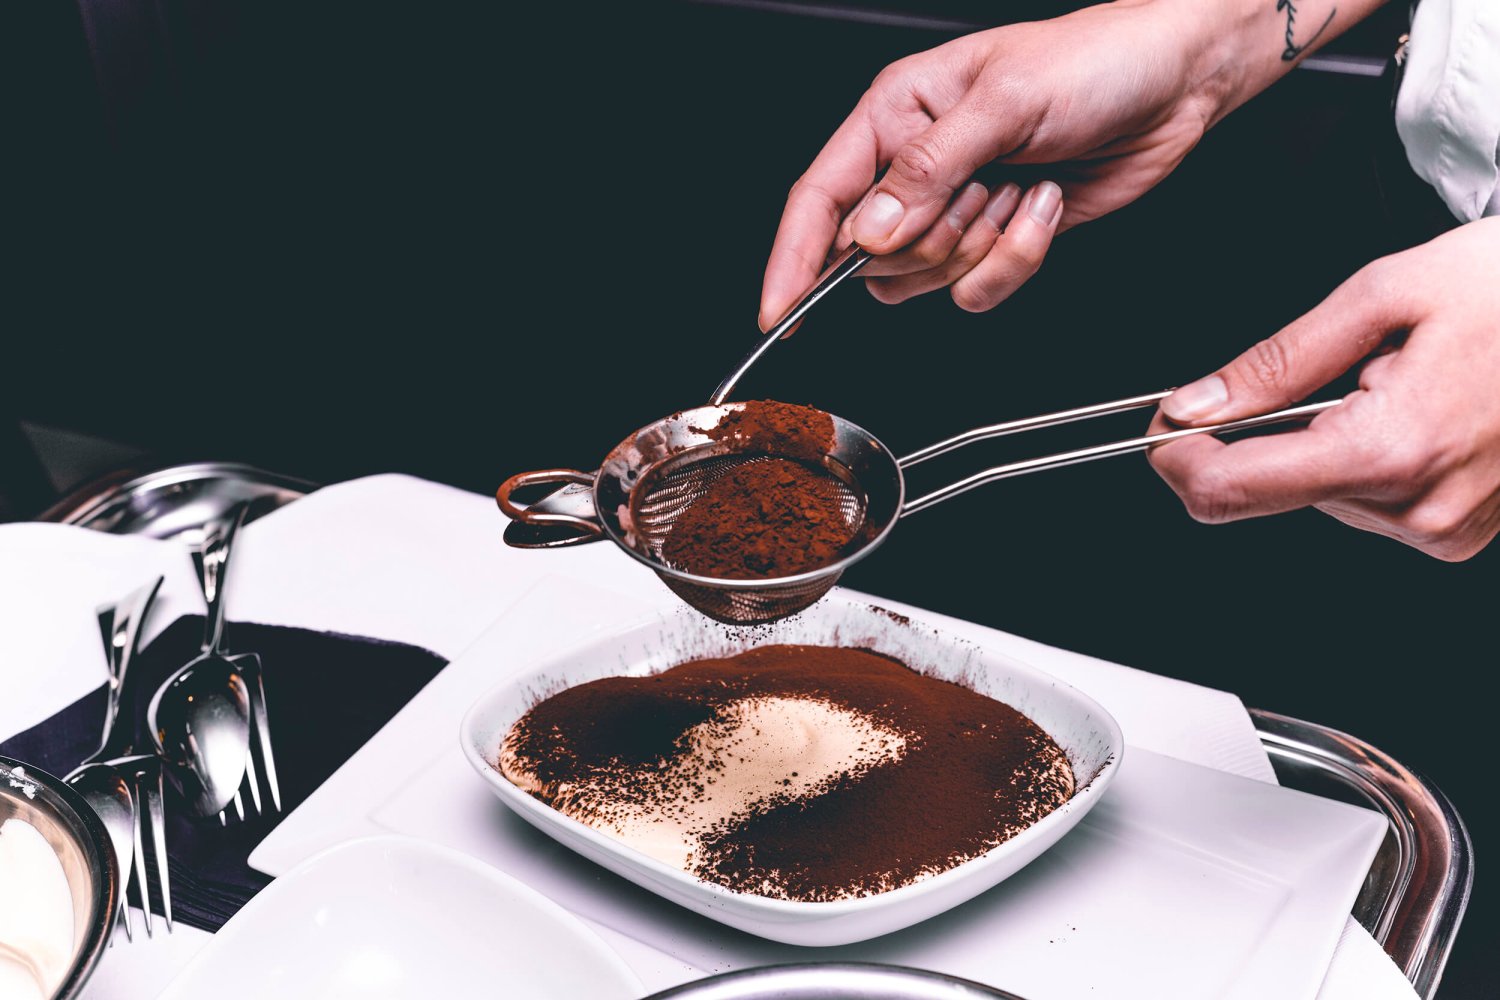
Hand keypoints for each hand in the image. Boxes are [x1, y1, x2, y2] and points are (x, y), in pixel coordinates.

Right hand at [759, 0, 1236, 326]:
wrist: (1175, 83)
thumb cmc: (1092, 63)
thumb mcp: (1004, 102)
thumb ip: (928, 170)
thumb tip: (867, 233)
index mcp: (895, 115)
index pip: (820, 198)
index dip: (793, 259)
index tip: (779, 310)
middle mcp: (916, 166)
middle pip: (874, 255)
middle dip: (934, 237)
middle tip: (984, 189)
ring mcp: (956, 207)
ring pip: (926, 279)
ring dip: (983, 244)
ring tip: (1022, 187)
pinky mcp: (997, 239)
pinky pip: (977, 290)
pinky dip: (1016, 259)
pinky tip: (1044, 206)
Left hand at [1149, 218, 1499, 560]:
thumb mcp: (1384, 294)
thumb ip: (1277, 362)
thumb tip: (1194, 404)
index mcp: (1391, 451)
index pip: (1229, 490)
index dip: (1176, 457)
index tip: (1161, 425)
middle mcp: (1418, 509)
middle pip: (1271, 490)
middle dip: (1269, 432)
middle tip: (1329, 367)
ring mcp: (1443, 528)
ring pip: (1318, 494)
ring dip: (1327, 436)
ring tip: (1399, 379)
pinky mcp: (1459, 531)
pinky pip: (1367, 498)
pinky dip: (1365, 453)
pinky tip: (1416, 408)